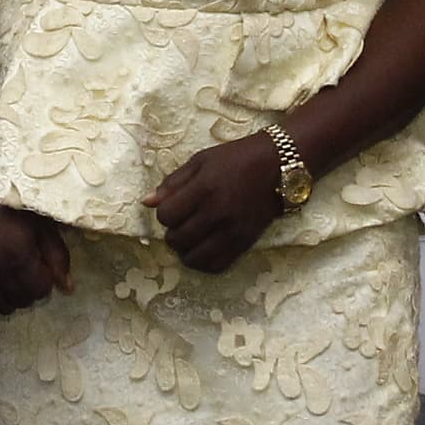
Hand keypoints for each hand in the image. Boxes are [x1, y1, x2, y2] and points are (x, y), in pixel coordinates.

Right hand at [0, 201, 73, 313]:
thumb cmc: (9, 201)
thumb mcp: (42, 224)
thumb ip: (57, 257)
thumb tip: (67, 287)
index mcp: (18, 252)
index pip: (40, 290)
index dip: (46, 281)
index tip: (44, 269)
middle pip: (22, 300)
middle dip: (32, 290)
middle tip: (31, 272)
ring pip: (3, 305)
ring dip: (14, 296)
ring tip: (16, 276)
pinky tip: (1, 278)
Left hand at [147, 132, 288, 274]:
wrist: (277, 166)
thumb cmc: (235, 159)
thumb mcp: (200, 162)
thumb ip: (172, 183)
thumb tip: (146, 202)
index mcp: (203, 189)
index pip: (167, 216)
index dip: (165, 214)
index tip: (175, 207)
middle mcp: (217, 212)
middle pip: (177, 239)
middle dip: (173, 233)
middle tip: (183, 223)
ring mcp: (232, 231)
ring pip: (194, 258)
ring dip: (186, 250)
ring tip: (192, 238)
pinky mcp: (245, 243)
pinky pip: (216, 265)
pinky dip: (204, 262)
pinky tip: (204, 249)